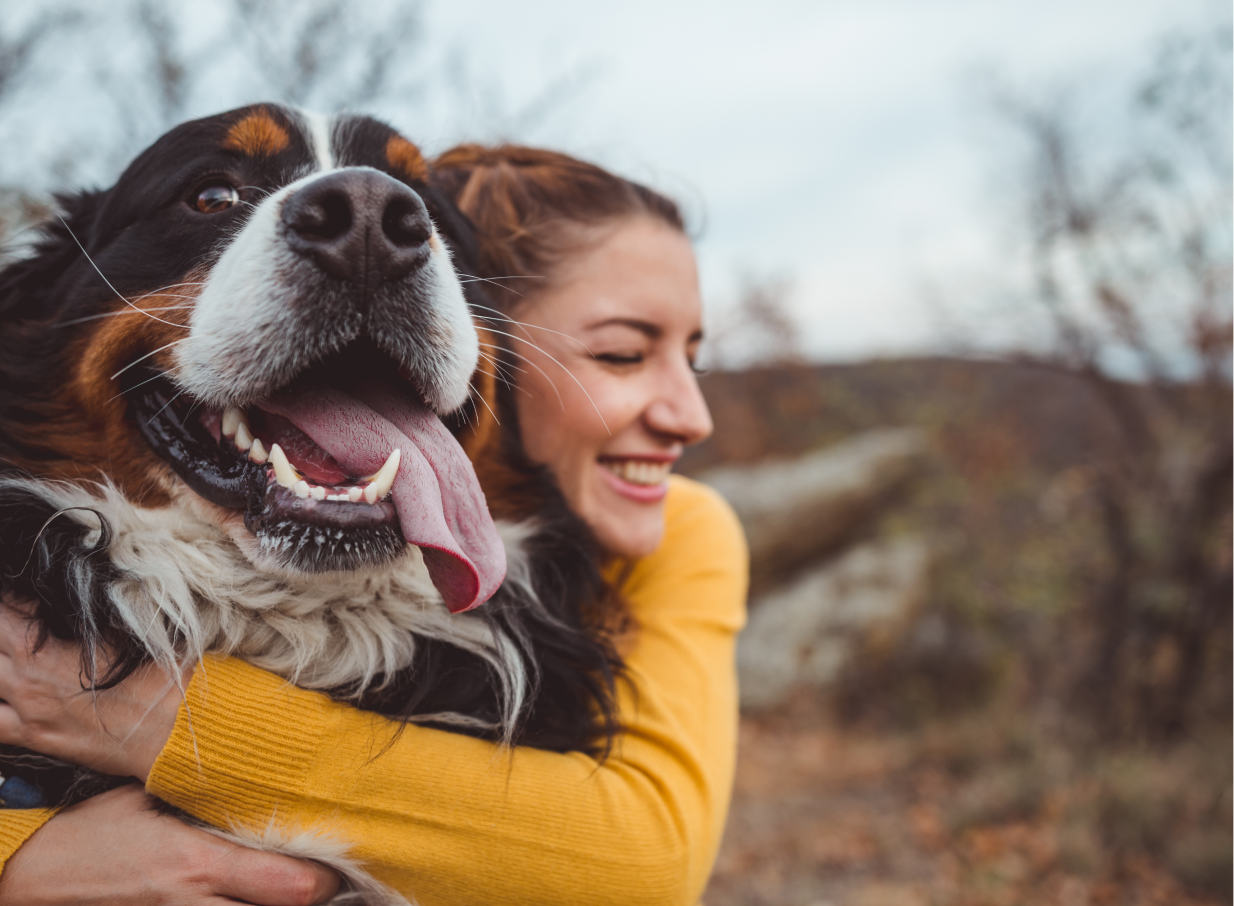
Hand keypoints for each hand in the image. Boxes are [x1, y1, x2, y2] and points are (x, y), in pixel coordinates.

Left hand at [0, 601, 184, 779]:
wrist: (170, 727)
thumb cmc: (155, 676)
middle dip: (1, 624)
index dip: (12, 596)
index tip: (20, 587)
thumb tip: (78, 590)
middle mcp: (25, 676)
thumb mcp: (125, 631)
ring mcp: (26, 708)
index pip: (9, 607)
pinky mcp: (34, 736)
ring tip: (8, 651)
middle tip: (12, 619)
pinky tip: (4, 697)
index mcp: (44, 646)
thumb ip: (90, 613)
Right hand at [0, 784, 340, 904]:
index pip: (292, 886)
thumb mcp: (146, 802)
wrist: (27, 882)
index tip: (335, 859)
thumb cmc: (87, 835)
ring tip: (292, 889)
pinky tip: (255, 899)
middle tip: (324, 878)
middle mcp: (195, 905)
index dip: (325, 878)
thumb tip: (252, 781)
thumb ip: (202, 802)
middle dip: (311, 898)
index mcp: (198, 864)